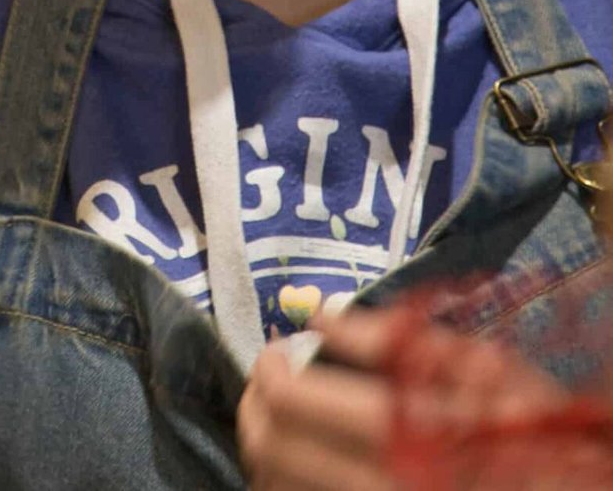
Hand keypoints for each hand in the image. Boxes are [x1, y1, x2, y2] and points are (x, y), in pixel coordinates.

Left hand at [239, 303, 571, 490]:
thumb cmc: (532, 429)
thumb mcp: (482, 367)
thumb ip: (393, 339)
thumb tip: (319, 314)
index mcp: (400, 431)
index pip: (289, 401)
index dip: (270, 368)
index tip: (279, 351)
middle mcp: (378, 485)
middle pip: (269, 448)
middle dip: (255, 406)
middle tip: (269, 382)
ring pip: (277, 487)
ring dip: (264, 449)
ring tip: (282, 421)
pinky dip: (292, 484)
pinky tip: (307, 464)